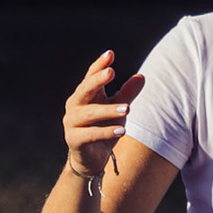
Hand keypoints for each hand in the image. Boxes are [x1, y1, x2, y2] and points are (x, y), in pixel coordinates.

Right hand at [64, 51, 144, 177]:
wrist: (91, 158)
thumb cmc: (104, 127)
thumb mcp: (118, 109)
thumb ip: (127, 94)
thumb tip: (141, 76)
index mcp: (85, 94)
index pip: (90, 76)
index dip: (99, 65)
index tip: (110, 53)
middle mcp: (75, 105)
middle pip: (84, 89)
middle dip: (97, 80)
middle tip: (111, 72)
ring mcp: (71, 122)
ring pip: (89, 113)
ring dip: (108, 110)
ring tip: (128, 108)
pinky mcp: (73, 139)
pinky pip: (89, 134)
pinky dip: (105, 132)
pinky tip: (121, 130)